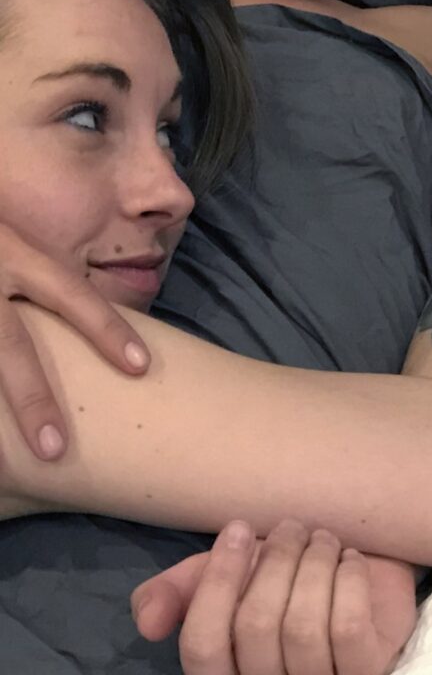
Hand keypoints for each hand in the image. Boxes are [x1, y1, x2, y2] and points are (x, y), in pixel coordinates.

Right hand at [0, 223, 149, 459]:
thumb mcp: (14, 239)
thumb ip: (43, 277)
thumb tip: (105, 320)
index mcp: (18, 254)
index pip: (71, 294)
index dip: (107, 329)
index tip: (141, 367)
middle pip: (11, 345)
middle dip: (32, 399)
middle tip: (55, 450)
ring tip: (3, 469)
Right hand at [131, 519, 417, 674]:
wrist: (364, 569)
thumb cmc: (284, 579)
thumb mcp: (225, 579)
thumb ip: (180, 590)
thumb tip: (146, 619)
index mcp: (227, 672)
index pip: (202, 644)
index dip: (217, 581)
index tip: (238, 528)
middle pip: (256, 625)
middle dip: (276, 560)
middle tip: (291, 528)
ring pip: (304, 626)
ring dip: (314, 563)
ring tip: (322, 540)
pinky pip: (349, 627)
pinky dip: (349, 579)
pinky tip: (350, 560)